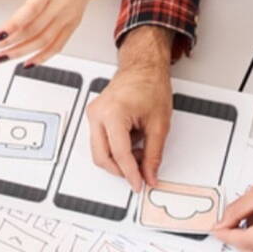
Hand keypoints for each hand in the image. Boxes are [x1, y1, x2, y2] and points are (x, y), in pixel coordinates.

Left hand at [0, 0, 104, 66]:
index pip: (31, 10)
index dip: (12, 26)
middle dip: (11, 43)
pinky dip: (43, 57)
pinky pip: (58, 45)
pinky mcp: (73, 24)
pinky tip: (28, 62)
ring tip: (3, 57)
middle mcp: (63, 5)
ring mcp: (69, 17)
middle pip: (35, 30)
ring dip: (22, 52)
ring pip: (45, 41)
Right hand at [85, 34, 172, 190]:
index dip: (131, 173)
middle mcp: (98, 114)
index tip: (139, 184)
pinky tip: (132, 142)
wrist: (143, 67)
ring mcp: (93, 114)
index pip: (119, 154)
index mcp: (113, 113)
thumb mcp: (159, 124)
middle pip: (102, 157)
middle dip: (121, 169)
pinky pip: (101, 141)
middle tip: (140, 172)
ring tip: (140, 149)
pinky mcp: (95, 116)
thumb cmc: (150, 85)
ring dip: (119, 158)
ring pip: (100, 151)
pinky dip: (116, 148)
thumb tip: (150, 174)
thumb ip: (154, 154)